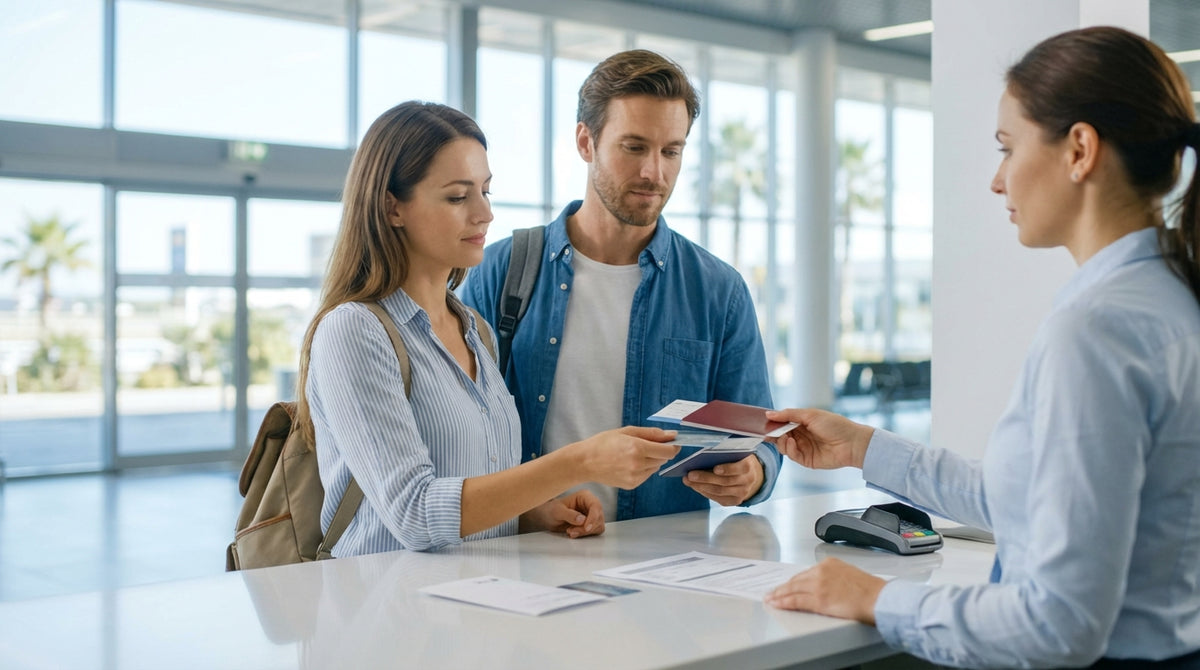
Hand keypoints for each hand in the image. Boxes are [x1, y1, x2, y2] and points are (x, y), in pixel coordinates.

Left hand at [519, 490, 605, 537]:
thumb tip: (582, 519)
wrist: (548, 517)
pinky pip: (595, 531)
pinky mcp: (591, 523)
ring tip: (570, 531)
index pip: (595, 506)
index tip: (586, 528)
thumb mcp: (557, 511)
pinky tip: (574, 532)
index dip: (593, 518)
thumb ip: (569, 515)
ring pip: (598, 526)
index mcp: (584, 496)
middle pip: (599, 517)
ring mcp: (592, 514)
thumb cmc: (552, 510)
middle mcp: (590, 504)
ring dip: (584, 532)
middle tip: (572, 531)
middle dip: (586, 527)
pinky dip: (585, 534)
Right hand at [574, 426, 680, 489]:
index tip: (673, 442)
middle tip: (647, 445)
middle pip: (663, 459)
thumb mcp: (627, 431)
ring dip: (652, 460)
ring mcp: (635, 476)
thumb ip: (651, 433)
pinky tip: (629, 463)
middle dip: (660, 451)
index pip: (668, 451)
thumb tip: (671, 435)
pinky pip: (647, 475)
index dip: (674, 446)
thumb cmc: (603, 443)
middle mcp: (638, 464)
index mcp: (637, 448)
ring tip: (634, 454)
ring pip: (656, 467)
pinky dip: (644, 469)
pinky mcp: (632, 484)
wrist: (585, 462)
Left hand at [683, 453, 763, 505]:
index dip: (727, 469)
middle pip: (725, 482)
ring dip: (701, 486)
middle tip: (690, 475)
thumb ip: (723, 453)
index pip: (739, 468)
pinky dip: (705, 492)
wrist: (748, 473)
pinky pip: (718, 498)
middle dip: (706, 478)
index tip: (715, 469)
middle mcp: (747, 481)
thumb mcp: (734, 452)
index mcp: (748, 466)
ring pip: (719, 491)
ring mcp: (742, 493)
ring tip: (688, 480)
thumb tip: (702, 457)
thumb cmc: (735, 459)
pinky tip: (695, 486)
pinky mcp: (735, 501)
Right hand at [764, 408, 873, 470]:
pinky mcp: (806, 460)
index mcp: (802, 423)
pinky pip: (792, 455)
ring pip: (783, 446)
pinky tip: (792, 442)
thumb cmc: (834, 425)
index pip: (782, 423)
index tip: (763, 423)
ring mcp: (803, 448)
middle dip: (773, 434)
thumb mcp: (810, 414)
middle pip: (780, 436)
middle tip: (767, 432)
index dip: (773, 424)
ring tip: (785, 437)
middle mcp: (801, 436)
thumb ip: (788, 414)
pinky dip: (789, 449)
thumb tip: (769, 414)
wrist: (851, 443)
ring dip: (781, 441)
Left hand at [764, 557, 884, 624]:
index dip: (794, 581)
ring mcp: (818, 585)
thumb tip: (826, 587)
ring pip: (792, 589)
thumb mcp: (849, 575)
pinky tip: (777, 604)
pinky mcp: (818, 599)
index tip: (786, 585)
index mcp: (829, 564)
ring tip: (771, 599)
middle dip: (783, 587)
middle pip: (796, 580)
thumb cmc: (870, 590)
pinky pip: (795, 601)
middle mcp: (821, 571)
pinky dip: (784, 603)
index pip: (805, 573)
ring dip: (779, 595)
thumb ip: (834, 578)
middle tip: (772, 592)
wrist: (878, 598)